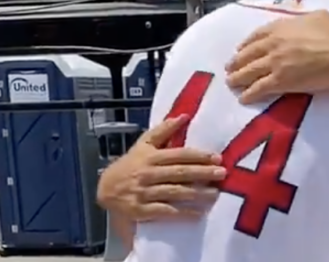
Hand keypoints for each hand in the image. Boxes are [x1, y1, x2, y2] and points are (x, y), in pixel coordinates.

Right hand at [96, 115, 225, 221]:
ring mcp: (144, 193)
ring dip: (196, 194)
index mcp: (151, 157)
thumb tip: (184, 116)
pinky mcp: (141, 210)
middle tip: (222, 174)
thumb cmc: (130, 164)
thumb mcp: (144, 144)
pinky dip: (182, 213)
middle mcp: (148, 174)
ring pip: (174, 192)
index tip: (218, 158)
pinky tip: (198, 213)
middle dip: (202, 173)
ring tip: (215, 194)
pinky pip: (165, 212)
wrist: (105, 189)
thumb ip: (164, 130)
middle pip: (179, 173)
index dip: (199, 156)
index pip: (179, 155)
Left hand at [226, 10, 328, 102]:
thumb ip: (303, 19)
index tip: (240, 49)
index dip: (246, 44)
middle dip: (236, 62)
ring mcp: (274, 63)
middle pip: (248, 54)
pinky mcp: (280, 81)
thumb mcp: (317, 17)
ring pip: (248, 72)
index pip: (256, 35)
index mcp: (280, 27)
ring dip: (237, 78)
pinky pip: (259, 88)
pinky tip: (243, 98)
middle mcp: (272, 44)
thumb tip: (303, 20)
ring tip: (231, 83)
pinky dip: (249, 94)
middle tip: (229, 68)